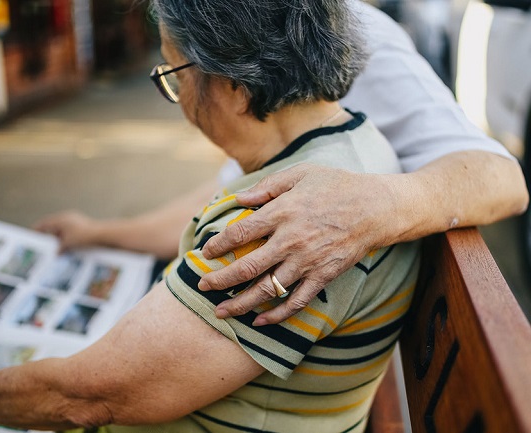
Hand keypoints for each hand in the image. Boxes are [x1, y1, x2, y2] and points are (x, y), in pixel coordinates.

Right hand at [33, 211, 98, 251]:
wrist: (103, 234)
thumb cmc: (83, 236)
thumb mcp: (68, 243)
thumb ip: (59, 248)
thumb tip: (56, 253)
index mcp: (61, 219)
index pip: (45, 223)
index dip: (37, 229)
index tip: (32, 234)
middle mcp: (68, 218)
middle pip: (53, 227)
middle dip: (48, 236)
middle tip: (42, 244)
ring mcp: (75, 221)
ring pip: (62, 230)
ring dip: (58, 238)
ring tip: (54, 248)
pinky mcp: (83, 226)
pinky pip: (70, 232)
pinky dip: (67, 239)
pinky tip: (67, 247)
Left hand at [199, 163, 395, 324]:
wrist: (376, 207)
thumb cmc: (336, 185)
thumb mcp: (300, 174)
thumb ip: (266, 187)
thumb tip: (237, 199)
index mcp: (282, 212)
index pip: (240, 233)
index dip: (218, 246)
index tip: (205, 253)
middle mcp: (291, 240)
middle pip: (247, 267)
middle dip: (220, 280)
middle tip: (203, 287)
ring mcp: (307, 262)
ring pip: (268, 289)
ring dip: (241, 303)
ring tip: (221, 312)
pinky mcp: (323, 276)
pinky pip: (296, 301)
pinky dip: (277, 315)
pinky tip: (259, 321)